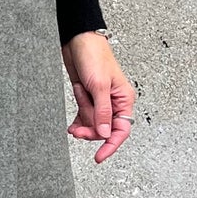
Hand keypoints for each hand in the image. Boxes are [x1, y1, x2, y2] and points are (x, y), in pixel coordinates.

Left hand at [61, 31, 135, 162]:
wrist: (77, 40)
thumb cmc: (93, 55)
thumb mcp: (99, 85)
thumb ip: (102, 111)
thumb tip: (105, 133)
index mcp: (123, 98)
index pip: (121, 129)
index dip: (111, 145)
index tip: (99, 157)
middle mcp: (113, 101)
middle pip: (105, 129)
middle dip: (91, 132)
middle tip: (77, 133)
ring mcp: (99, 100)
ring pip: (93, 123)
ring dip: (83, 125)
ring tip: (73, 127)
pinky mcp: (87, 96)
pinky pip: (84, 116)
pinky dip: (78, 121)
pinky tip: (72, 126)